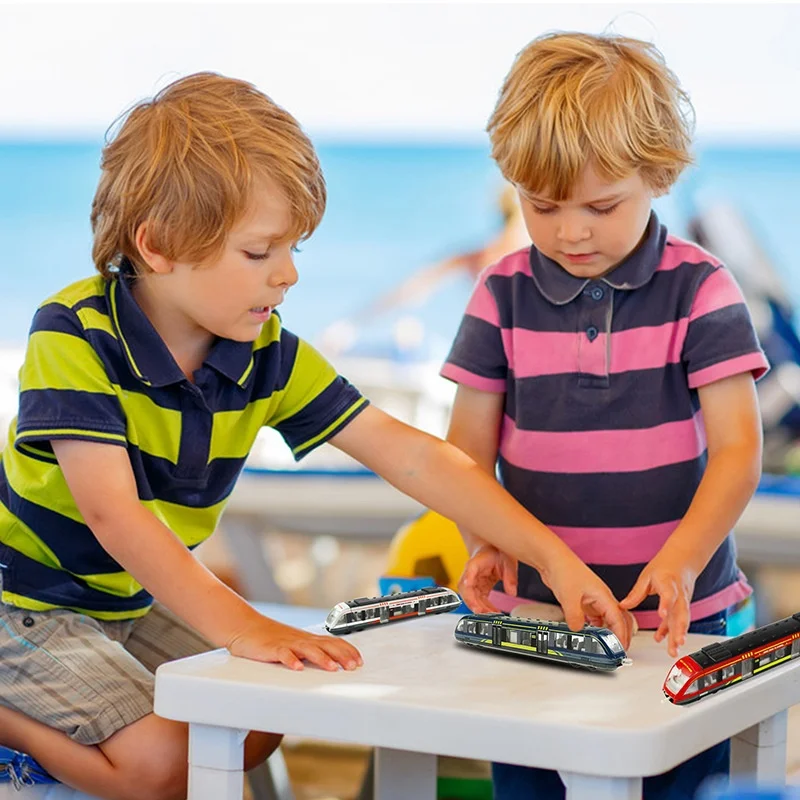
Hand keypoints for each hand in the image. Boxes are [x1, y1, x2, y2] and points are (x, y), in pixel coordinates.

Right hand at [226, 616, 362, 670]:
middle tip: (353, 666)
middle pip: (325, 645)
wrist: (246, 627)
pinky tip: (297, 667)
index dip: (348, 651)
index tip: (359, 661)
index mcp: (308, 639)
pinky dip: (290, 660)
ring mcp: (287, 643)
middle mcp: (301, 640)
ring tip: (332, 668)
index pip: (333, 642)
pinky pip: (282, 654)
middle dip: (341, 655)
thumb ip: (311, 652)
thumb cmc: (271, 638)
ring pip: (307, 649)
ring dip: (321, 658)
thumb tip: (331, 661)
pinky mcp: (272, 649)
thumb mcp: (295, 644)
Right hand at [457, 544, 517, 613]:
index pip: (468, 573)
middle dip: (474, 603)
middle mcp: (470, 573)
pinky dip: (484, 607)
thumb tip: (512, 592)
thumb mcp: (507, 560)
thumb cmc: (496, 552)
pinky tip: (493, 612)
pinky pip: (478, 600)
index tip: (469, 590)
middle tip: (485, 613)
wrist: (492, 550)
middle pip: (466, 590)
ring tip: (493, 615)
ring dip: (480, 608)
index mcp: (475, 563)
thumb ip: (510, 576)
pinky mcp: (477, 588)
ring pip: (470, 598)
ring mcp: (472, 582)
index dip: (468, 582)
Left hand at [541, 553, 631, 650]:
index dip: (621, 636)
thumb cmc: (564, 570)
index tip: (621, 649)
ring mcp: (593, 599)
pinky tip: (591, 634)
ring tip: (606, 646)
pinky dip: (596, 627)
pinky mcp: (584, 600)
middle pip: (618, 619)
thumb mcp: (569, 597)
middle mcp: (601, 598)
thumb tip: (578, 630)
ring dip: (609, 632)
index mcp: (604, 595)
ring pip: (607, 619)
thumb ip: (574, 616)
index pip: (618, 619)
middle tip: (618, 650)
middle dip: (621, 635)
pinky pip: (595, 617)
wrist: (553, 559)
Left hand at [620, 551, 696, 657]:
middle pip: (680, 613)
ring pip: (682, 621)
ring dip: (679, 636)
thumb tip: (622, 606)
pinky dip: (673, 632)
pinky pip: (678, 622)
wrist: (682, 561)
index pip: (669, 594)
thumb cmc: (664, 567)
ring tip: (674, 650)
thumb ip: (636, 593)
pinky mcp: (682, 607)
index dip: (666, 605)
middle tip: (676, 643)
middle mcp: (679, 594)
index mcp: (668, 583)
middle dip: (679, 629)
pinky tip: (667, 643)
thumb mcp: (647, 576)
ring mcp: (683, 602)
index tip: (661, 615)